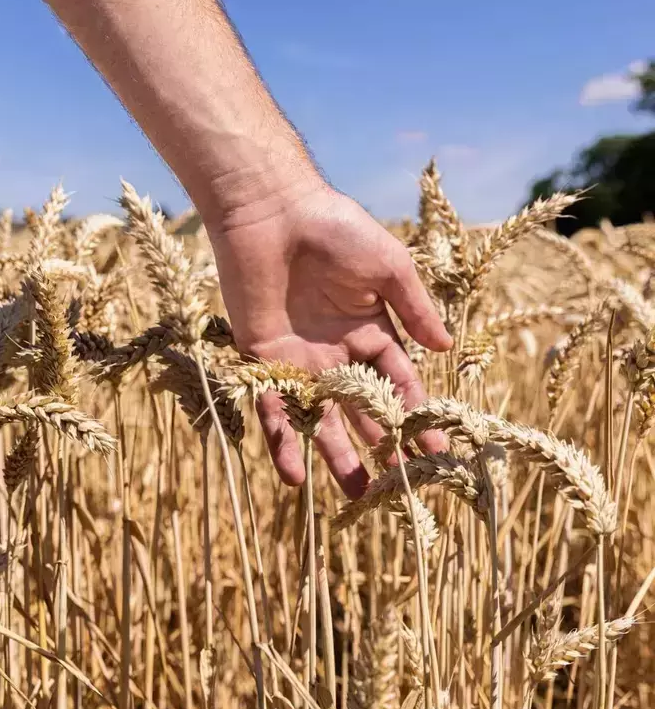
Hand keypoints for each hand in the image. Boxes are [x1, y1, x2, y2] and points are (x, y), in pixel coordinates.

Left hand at [205, 177, 452, 498]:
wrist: (273, 211)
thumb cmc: (337, 230)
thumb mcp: (388, 268)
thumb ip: (414, 310)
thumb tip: (446, 349)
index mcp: (368, 331)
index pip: (399, 384)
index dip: (417, 416)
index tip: (437, 452)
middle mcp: (335, 353)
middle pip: (362, 410)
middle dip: (383, 446)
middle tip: (401, 488)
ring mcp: (298, 361)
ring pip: (321, 419)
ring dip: (337, 457)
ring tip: (357, 497)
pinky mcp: (261, 362)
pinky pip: (273, 408)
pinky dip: (283, 441)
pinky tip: (295, 477)